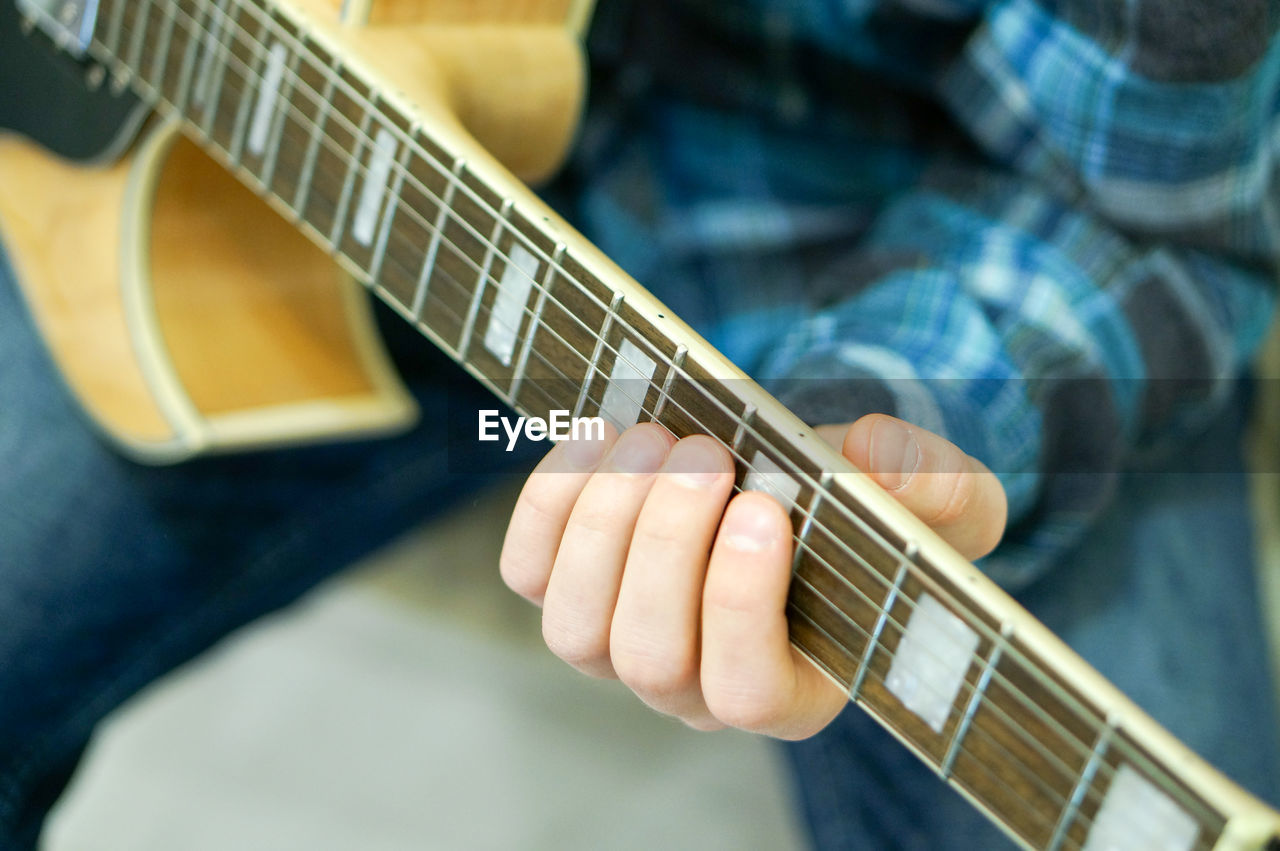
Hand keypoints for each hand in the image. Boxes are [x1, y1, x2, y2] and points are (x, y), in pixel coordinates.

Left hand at [499, 413, 1006, 738]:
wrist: (795, 482)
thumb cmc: (872, 513)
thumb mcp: (936, 497)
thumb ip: (934, 484)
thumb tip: (872, 450)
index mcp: (790, 689)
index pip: (747, 693)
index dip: (741, 607)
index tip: (763, 509)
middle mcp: (693, 688)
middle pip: (649, 658)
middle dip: (667, 546)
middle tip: (707, 453)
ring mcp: (619, 645)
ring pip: (575, 627)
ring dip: (606, 522)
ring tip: (656, 440)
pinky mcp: (567, 590)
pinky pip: (528, 571)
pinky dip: (551, 502)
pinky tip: (600, 437)